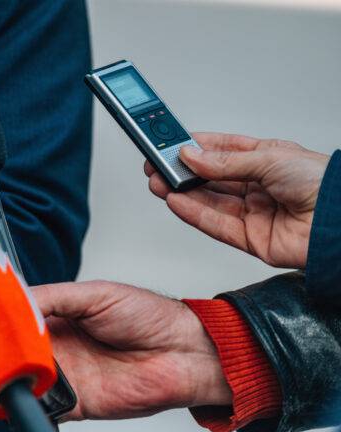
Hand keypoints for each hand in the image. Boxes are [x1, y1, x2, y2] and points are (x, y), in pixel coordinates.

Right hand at [32, 281, 230, 420]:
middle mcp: (57, 350)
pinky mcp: (76, 405)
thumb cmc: (149, 316)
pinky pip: (45, 409)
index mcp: (57, 320)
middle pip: (15, 354)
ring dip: (11, 378)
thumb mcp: (95, 294)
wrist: (185, 352)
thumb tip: (17, 299)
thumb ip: (53, 297)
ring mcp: (65, 378)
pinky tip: (22, 392)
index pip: (17, 322)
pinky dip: (31, 406)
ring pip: (24, 381)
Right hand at [146, 132, 328, 267]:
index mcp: (269, 161)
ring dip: (181, 192)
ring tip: (157, 181)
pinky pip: (215, 225)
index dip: (197, 148)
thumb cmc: (324, 185)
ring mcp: (254, 214)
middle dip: (182, 171)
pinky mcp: (250, 240)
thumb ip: (226, 163)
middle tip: (156, 164)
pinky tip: (174, 201)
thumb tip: (192, 156)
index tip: (172, 143)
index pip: (224, 152)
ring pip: (209, 202)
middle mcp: (260, 187)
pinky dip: (192, 213)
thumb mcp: (270, 159)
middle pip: (212, 179)